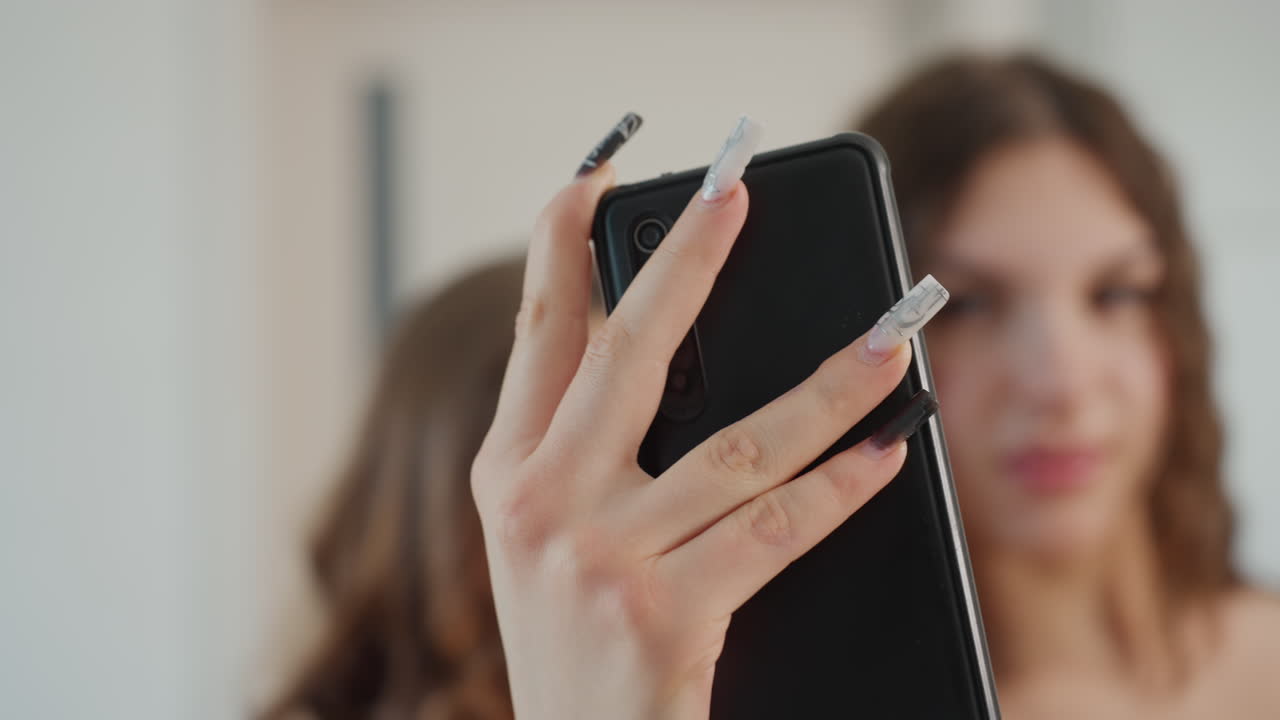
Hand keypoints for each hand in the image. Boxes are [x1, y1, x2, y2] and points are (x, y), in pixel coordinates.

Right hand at [472, 115, 944, 719]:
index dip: (560, 246)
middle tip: (732, 192)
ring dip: (827, 388)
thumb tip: (665, 347)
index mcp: (505, 474)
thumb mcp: (545, 539)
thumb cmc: (575, 645)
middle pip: (627, 354)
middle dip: (685, 262)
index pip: (537, 335)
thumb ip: (580, 447)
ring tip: (889, 342)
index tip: (595, 178)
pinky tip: (886, 452)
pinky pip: (774, 530)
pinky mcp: (661, 614)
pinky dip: (840, 489)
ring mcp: (599, 558)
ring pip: (736, 445)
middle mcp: (541, 503)